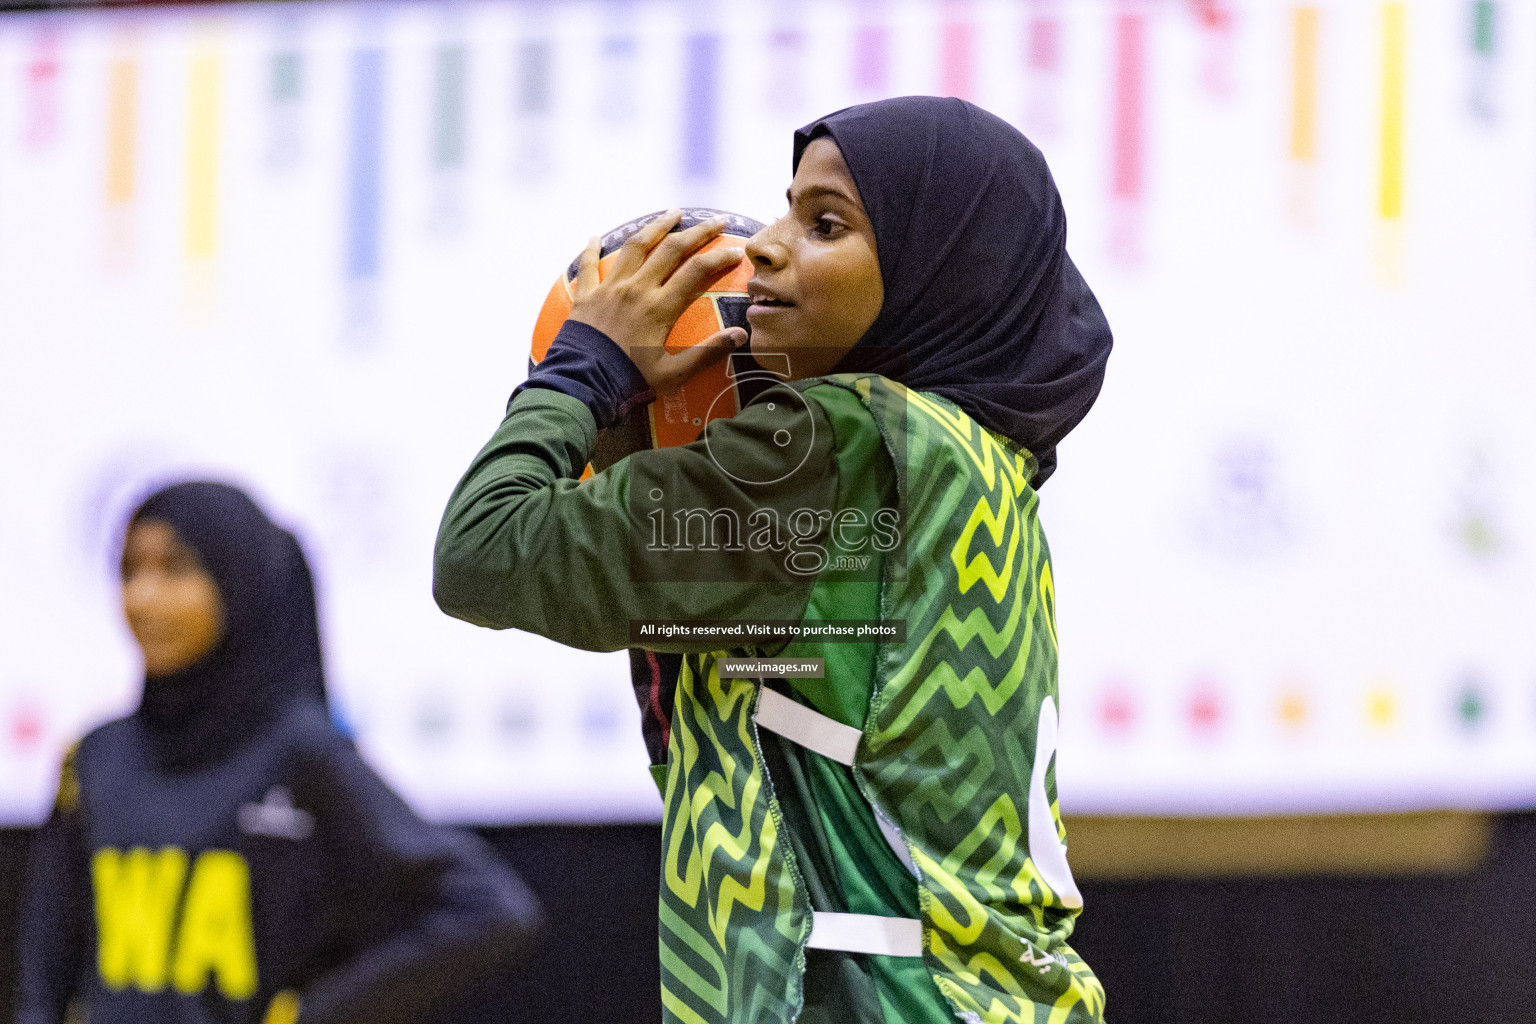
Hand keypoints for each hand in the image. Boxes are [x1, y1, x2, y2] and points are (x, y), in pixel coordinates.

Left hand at [567, 209, 748, 393]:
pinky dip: (591, 248)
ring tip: (672, 213)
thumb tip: (740, 335)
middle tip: (716, 221)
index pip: (697, 271)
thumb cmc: (629, 380)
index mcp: (660, 307)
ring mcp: (610, 288)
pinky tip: (594, 236)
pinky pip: (589, 264)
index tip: (736, 251)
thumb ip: (707, 353)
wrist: (582, 383)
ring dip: (656, 226)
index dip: (719, 258)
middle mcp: (637, 289)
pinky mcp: (586, 294)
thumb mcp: (673, 373)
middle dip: (697, 232)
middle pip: (671, 249)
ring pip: (636, 246)